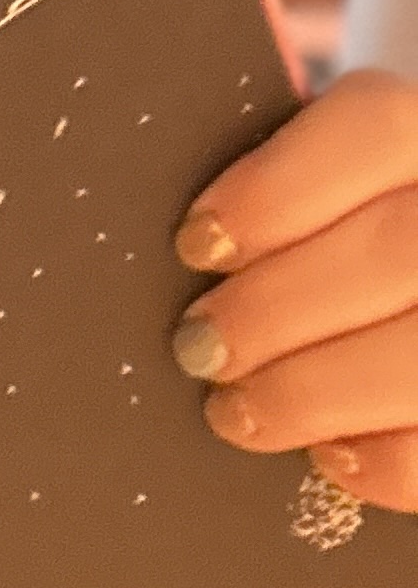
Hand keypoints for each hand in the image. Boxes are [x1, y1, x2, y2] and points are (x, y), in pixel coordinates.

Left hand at [171, 65, 417, 507]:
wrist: (400, 309)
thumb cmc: (338, 253)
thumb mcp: (329, 200)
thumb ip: (281, 203)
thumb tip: (191, 251)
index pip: (375, 126)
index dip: (275, 189)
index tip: (196, 244)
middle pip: (396, 249)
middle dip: (275, 308)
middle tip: (199, 347)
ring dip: (310, 391)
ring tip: (237, 409)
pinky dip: (379, 460)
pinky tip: (328, 453)